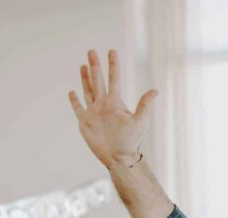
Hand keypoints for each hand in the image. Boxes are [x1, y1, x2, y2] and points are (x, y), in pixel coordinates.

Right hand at [68, 49, 157, 169]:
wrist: (119, 157)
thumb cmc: (131, 141)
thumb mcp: (140, 122)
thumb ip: (145, 105)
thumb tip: (155, 91)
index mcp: (115, 102)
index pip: (114, 79)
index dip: (113, 65)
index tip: (112, 51)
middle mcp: (104, 105)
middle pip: (98, 81)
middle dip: (95, 66)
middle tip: (92, 51)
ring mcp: (94, 113)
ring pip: (88, 91)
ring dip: (85, 78)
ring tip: (83, 65)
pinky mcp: (85, 123)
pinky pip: (78, 109)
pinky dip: (74, 101)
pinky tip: (72, 92)